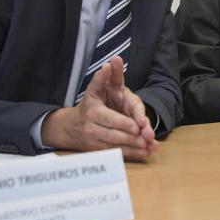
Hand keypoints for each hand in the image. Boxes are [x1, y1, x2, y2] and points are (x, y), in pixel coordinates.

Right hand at [42, 56, 158, 160]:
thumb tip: (109, 63)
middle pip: (114, 135)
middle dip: (131, 137)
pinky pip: (115, 154)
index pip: (110, 119)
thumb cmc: (90, 104)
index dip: (123, 123)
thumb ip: (103, 77)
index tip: (137, 126)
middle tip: (146, 138)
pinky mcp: (98, 151)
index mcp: (92, 112)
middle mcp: (92, 128)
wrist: (71, 126)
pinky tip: (143, 154)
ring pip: (116, 147)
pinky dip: (130, 155)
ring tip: (149, 147)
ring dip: (133, 148)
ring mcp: (94, 141)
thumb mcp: (95, 89)